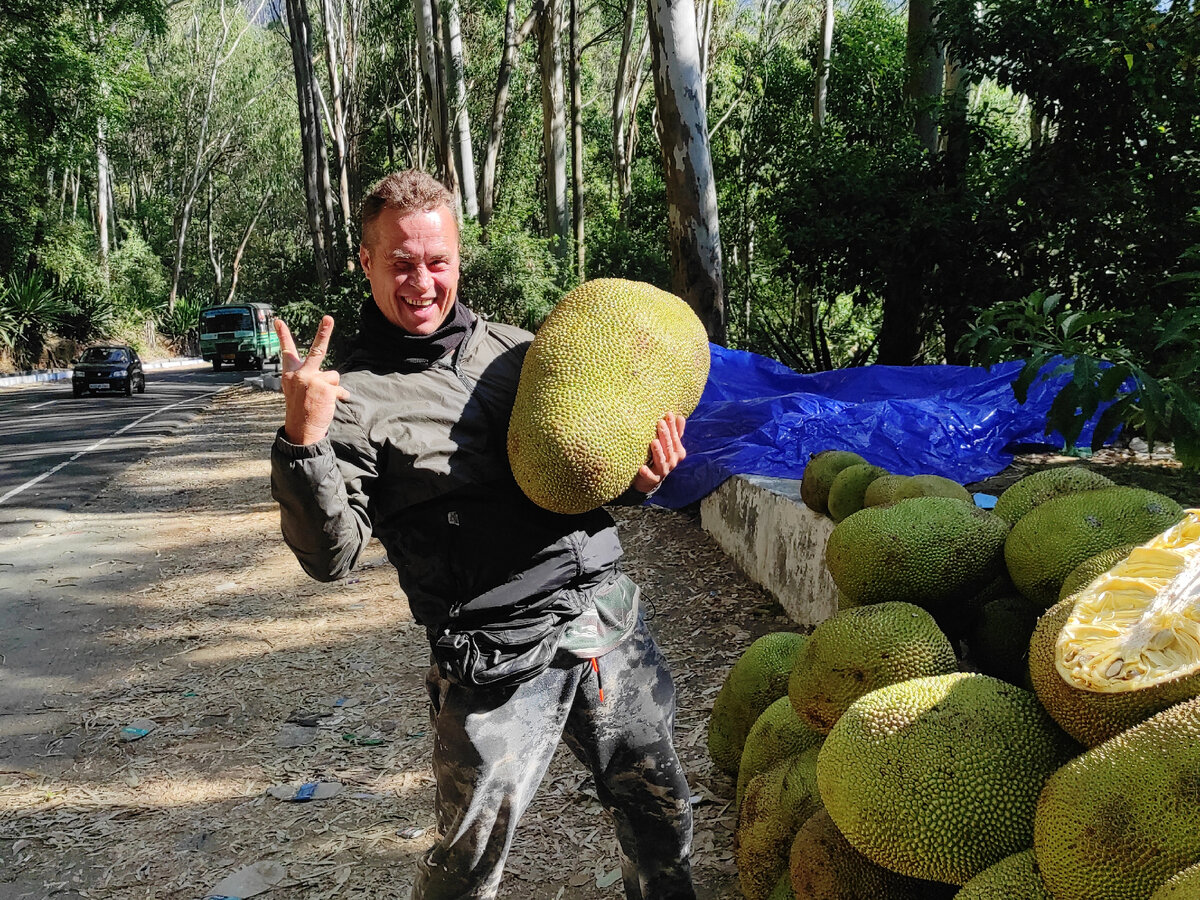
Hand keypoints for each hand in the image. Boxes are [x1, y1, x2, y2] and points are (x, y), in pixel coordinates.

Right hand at [277, 315, 349, 444]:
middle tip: (328, 318)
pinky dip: (339, 395)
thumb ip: (310, 377)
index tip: (278, 320)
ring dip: (332, 387)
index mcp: (290, 374)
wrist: (301, 430)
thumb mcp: (298, 391)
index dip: (282, 335)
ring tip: (322, 399)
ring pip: (333, 375)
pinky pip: (339, 387)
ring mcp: (312, 380)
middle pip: (316, 350)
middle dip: (324, 332)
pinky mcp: (325, 388)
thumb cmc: (301, 410)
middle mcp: (300, 374)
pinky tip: (330, 404)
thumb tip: (331, 375)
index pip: (286, 351)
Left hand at [632, 413, 686, 493]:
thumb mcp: (669, 445)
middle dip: (665, 434)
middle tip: (660, 423)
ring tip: (653, 442)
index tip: (668, 414)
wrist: (650, 480)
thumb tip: (681, 417)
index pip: (675, 437)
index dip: (672, 426)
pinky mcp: (653, 479)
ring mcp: (663, 470)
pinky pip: (650, 476)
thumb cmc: (660, 458)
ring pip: (661, 459)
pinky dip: (646, 472)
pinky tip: (642, 468)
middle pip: (668, 446)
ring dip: (658, 451)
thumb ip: (675, 433)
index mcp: (678, 451)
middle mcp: (672, 461)